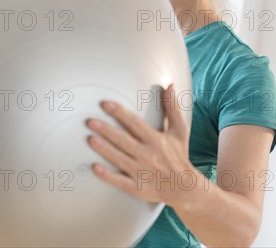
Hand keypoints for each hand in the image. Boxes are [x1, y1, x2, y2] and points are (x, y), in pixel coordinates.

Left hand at [85, 83, 194, 206]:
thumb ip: (173, 109)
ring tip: (90, 139)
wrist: (185, 188)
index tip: (106, 104)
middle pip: (124, 140)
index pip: (135, 124)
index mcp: (156, 140)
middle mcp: (147, 155)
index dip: (120, 113)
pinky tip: (95, 168)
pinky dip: (107, 175)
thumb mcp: (179, 131)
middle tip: (90, 121)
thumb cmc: (179, 156)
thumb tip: (169, 86)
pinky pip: (119, 181)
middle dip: (107, 130)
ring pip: (119, 159)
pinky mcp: (136, 187)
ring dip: (104, 149)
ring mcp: (141, 172)